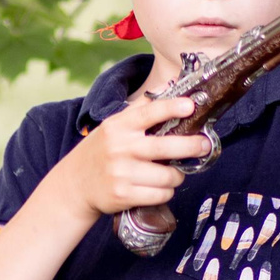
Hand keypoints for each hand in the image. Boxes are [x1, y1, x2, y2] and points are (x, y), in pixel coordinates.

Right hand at [63, 93, 213, 217]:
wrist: (75, 184)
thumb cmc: (101, 151)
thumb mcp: (114, 125)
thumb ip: (141, 108)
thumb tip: (171, 85)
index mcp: (119, 127)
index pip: (149, 113)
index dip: (172, 108)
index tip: (190, 106)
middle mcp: (120, 148)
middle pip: (166, 146)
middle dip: (192, 146)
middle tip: (204, 145)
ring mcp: (122, 173)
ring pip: (168, 175)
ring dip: (176, 175)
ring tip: (172, 172)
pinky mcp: (124, 195)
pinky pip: (160, 194)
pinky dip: (166, 191)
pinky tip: (160, 187)